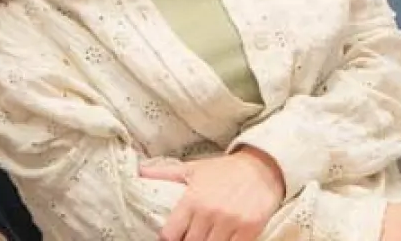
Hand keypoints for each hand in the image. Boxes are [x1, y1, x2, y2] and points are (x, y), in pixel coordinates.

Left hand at [139, 149, 283, 240]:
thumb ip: (165, 174)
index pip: (171, 234)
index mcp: (193, 199)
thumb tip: (138, 172)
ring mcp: (231, 222)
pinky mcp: (250, 230)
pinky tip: (223, 239)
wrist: (262, 168)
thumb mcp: (193, 169)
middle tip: (191, 237)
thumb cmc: (224, 170)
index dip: (169, 239)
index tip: (172, 237)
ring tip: (206, 236)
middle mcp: (210, 212)